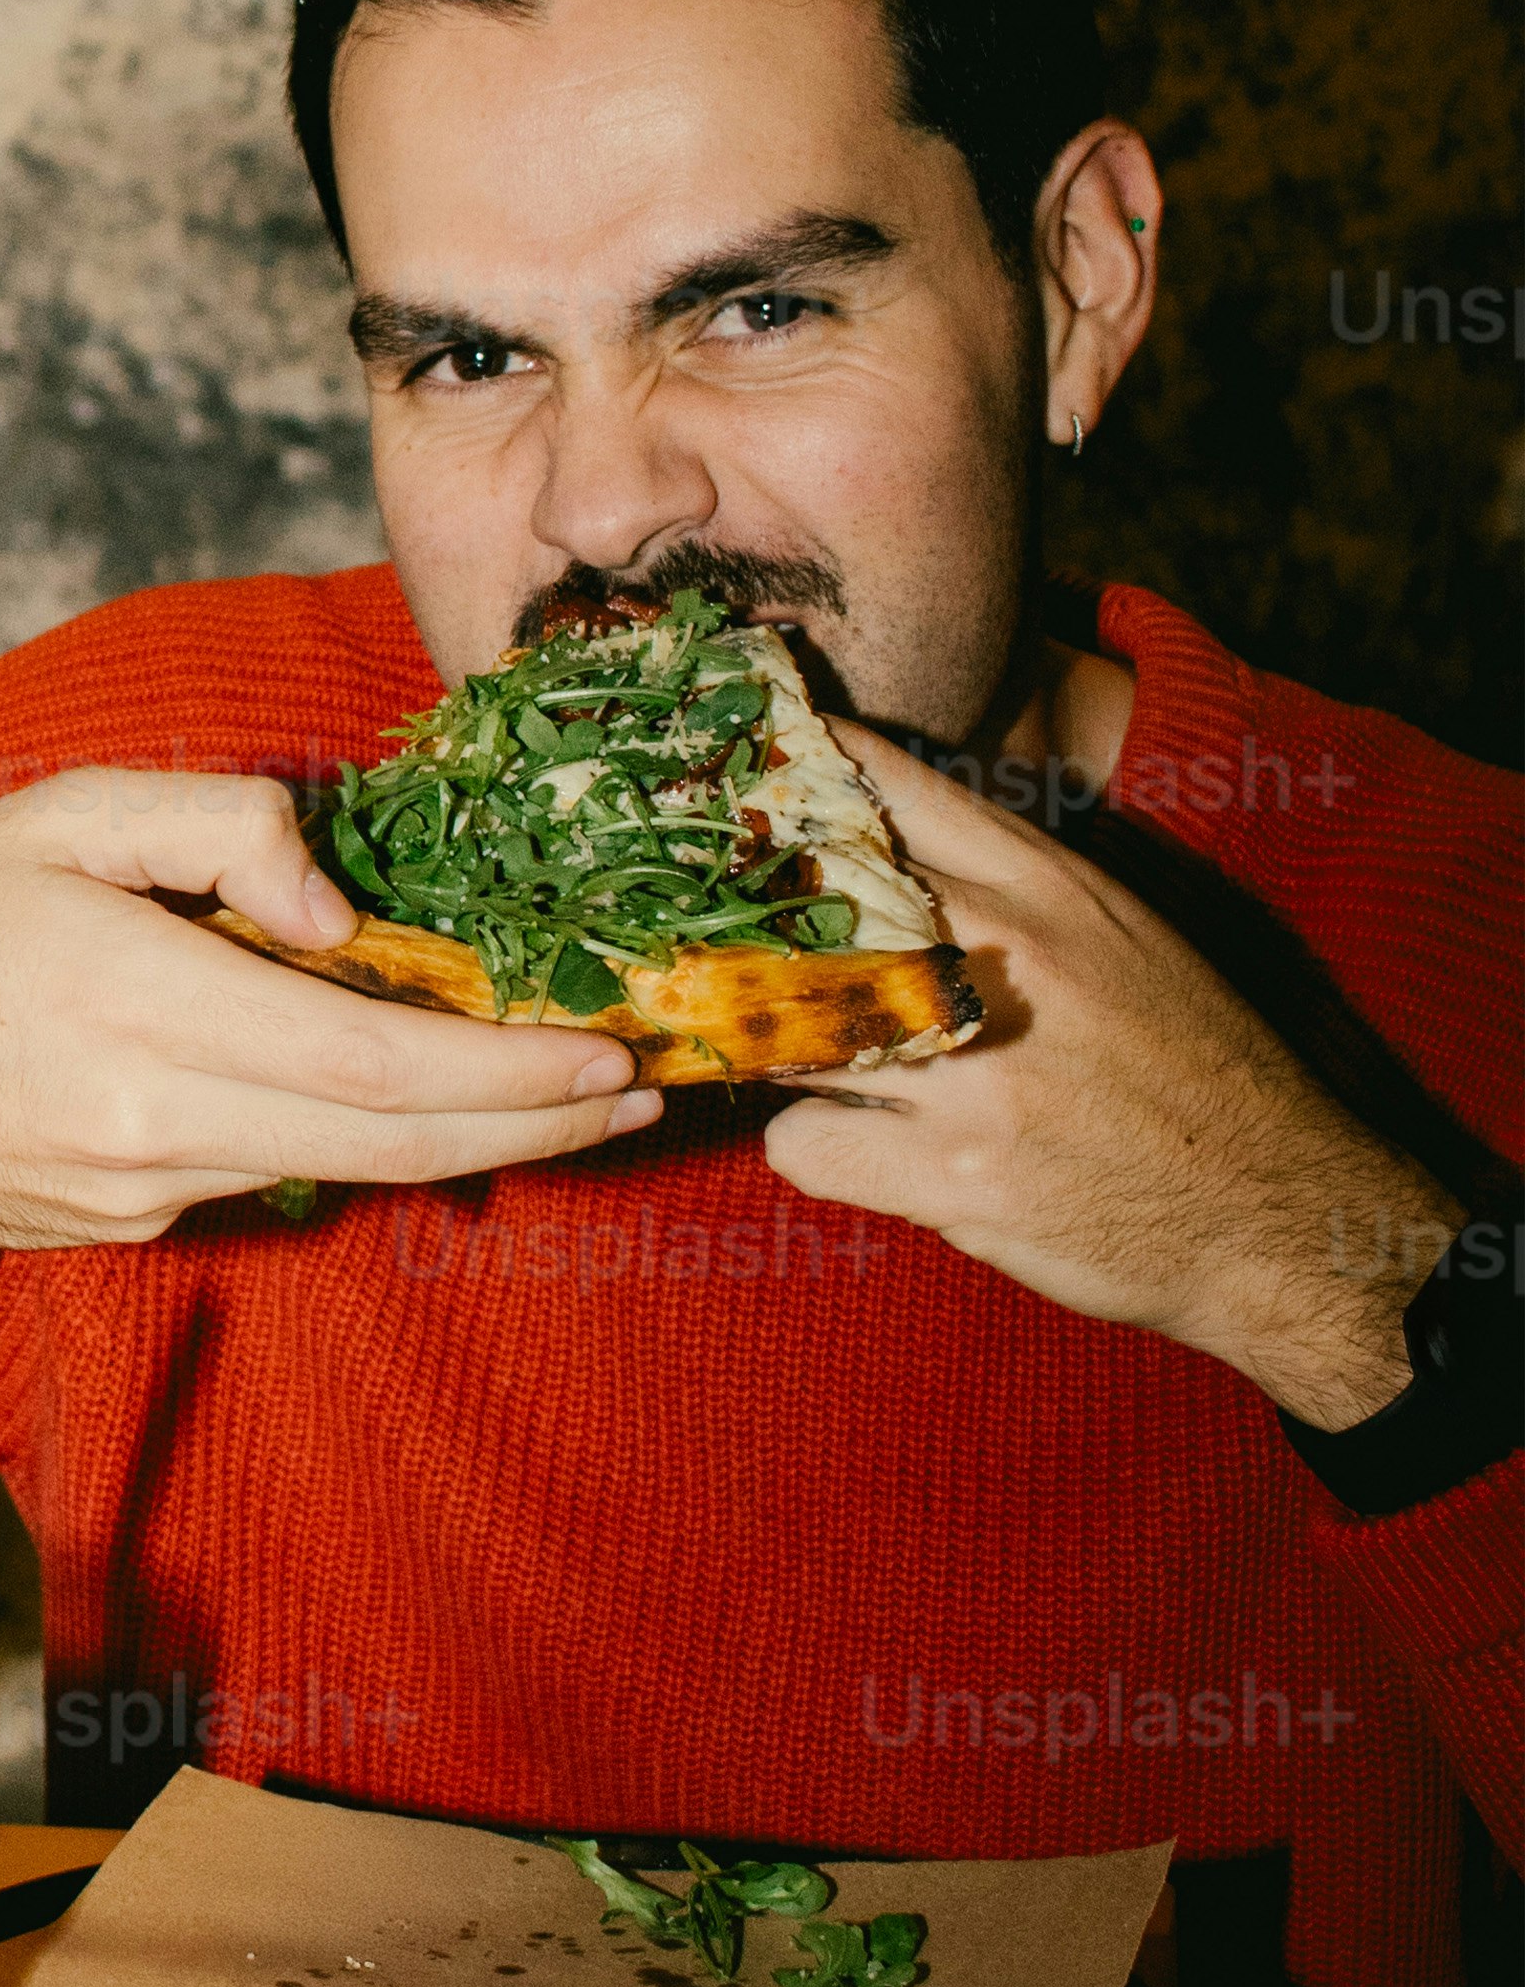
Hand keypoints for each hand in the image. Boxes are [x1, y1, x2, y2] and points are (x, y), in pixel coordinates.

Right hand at [0, 769, 659, 1288]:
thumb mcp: (61, 814)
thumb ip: (222, 831)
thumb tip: (346, 916)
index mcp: (144, 1010)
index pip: (378, 1064)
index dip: (513, 1072)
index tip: (612, 1058)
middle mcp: (155, 1127)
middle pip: (395, 1145)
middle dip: (536, 1123)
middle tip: (641, 1094)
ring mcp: (142, 1193)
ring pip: (342, 1169)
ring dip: (460, 1133)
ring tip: (554, 1089)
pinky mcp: (125, 1225)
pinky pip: (265, 1172)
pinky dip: (345, 1133)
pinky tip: (381, 1089)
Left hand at [756, 734, 1452, 1426]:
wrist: (1277, 1213)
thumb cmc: (1195, 1067)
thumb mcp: (1123, 933)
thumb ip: (1008, 878)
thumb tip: (878, 834)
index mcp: (1044, 883)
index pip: (880, 783)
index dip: (790, 774)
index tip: (739, 782)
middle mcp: (999, 956)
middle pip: (802, 898)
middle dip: (739, 922)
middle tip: (708, 946)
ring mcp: (968, 1069)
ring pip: (781, 1024)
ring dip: (768, 1044)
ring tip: (784, 1056)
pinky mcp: (948, 1173)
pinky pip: (800, 1143)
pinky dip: (810, 1146)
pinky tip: (853, 1144)